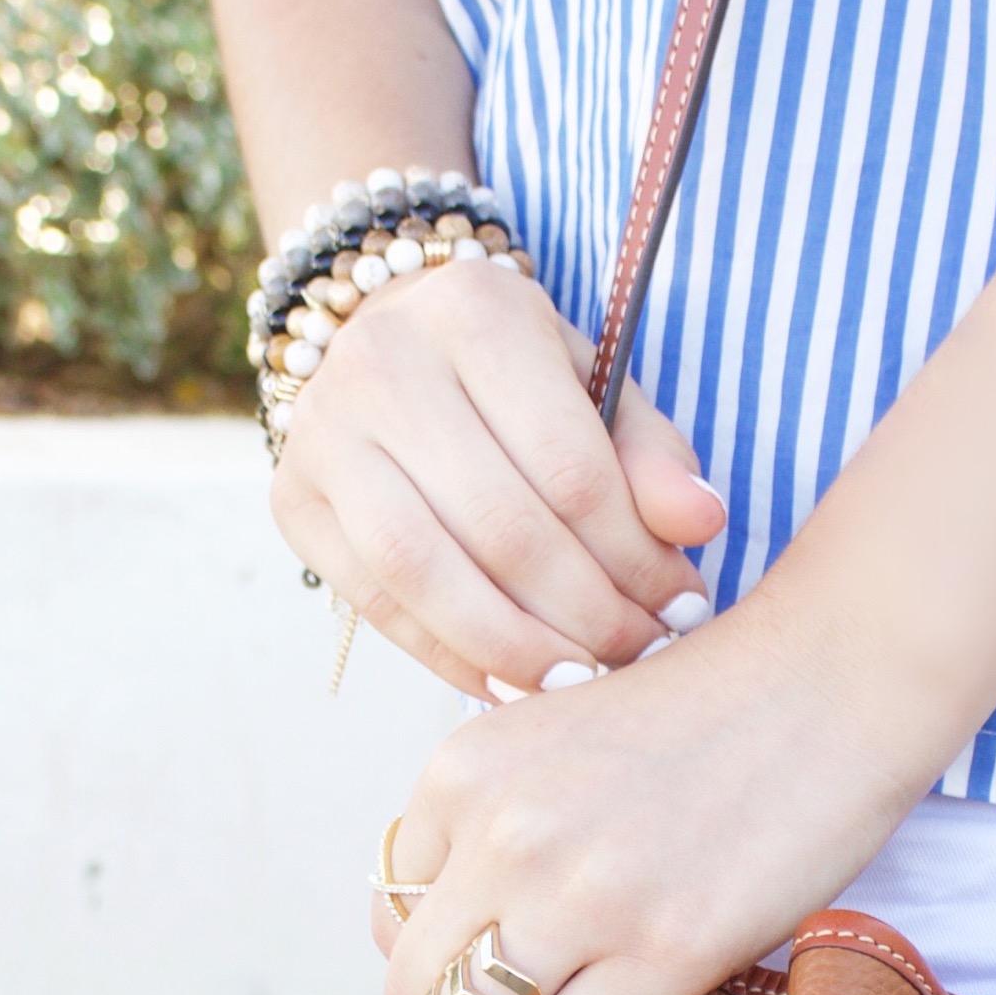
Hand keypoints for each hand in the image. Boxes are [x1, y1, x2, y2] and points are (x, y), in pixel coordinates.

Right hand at [271, 258, 727, 700]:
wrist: (390, 345)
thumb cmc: (516, 380)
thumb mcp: (595, 389)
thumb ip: (652, 456)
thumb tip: (702, 526)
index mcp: (475, 311)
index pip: (569, 465)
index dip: (634, 554)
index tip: (683, 604)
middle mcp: (381, 361)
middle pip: (499, 526)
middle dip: (584, 611)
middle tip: (639, 655)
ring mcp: (321, 432)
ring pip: (423, 572)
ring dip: (514, 646)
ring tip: (580, 682)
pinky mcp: (293, 501)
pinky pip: (376, 603)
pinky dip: (449, 656)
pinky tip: (512, 683)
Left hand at [374, 607, 935, 994]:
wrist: (827, 685)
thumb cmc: (708, 708)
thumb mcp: (557, 731)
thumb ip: (502, 811)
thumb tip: (461, 915)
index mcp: (468, 769)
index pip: (392, 901)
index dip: (410, 953)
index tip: (432, 982)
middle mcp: (506, 833)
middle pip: (412, 979)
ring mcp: (581, 899)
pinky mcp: (662, 955)